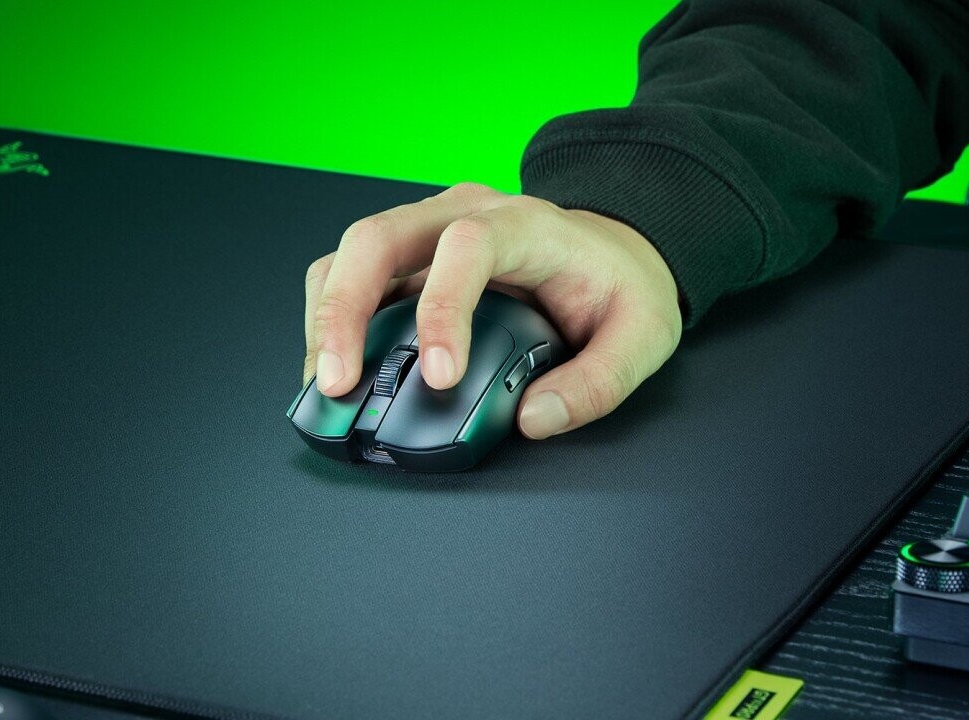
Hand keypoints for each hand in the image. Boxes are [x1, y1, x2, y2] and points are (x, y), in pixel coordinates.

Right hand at [302, 182, 681, 438]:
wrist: (611, 249)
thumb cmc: (619, 284)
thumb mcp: (642, 335)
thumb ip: (598, 382)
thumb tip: (533, 420)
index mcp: (524, 226)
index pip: (465, 246)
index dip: (441, 308)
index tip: (437, 376)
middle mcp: (464, 214)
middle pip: (378, 237)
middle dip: (344, 310)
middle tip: (338, 382)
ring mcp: (429, 230)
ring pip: (351, 253)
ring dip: (327, 316)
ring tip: (325, 383)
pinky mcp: (411, 258)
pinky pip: (352, 274)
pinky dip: (333, 318)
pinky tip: (336, 365)